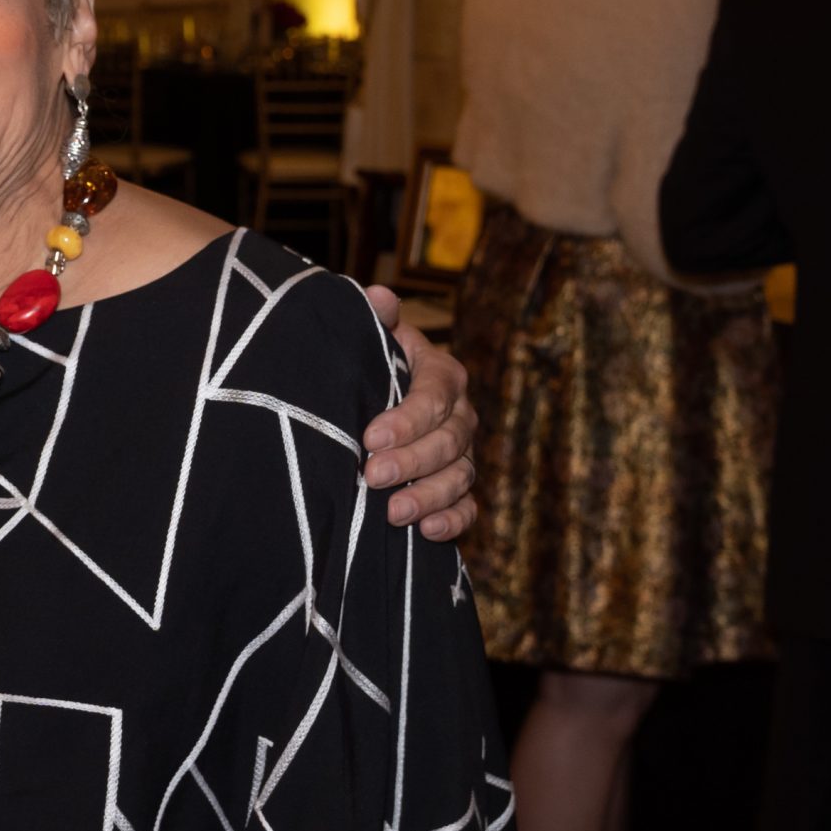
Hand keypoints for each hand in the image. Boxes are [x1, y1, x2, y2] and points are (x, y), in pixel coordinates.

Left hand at [362, 284, 479, 541]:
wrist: (364, 392)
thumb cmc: (364, 362)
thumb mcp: (364, 336)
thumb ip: (372, 318)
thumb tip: (380, 297)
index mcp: (440, 373)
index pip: (435, 396)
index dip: (407, 419)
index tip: (370, 437)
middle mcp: (459, 414)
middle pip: (449, 441)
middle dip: (412, 462)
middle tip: (371, 476)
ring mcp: (460, 453)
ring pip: (460, 476)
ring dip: (429, 497)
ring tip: (392, 514)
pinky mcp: (456, 486)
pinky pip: (467, 506)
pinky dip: (453, 521)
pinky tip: (428, 533)